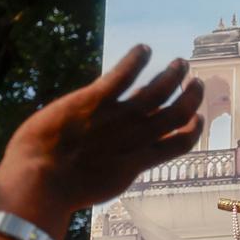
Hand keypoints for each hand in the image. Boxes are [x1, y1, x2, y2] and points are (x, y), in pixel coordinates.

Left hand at [0, 45, 203, 213]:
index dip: (194, 129)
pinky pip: (123, 75)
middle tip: (195, 82)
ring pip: (158, 91)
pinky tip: (143, 49)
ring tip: (180, 63)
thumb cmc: (65, 190)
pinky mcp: (95, 101)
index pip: (180, 143)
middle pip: (177, 114)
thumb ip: (119, 168)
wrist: (42, 182)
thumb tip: (123, 161)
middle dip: (191, 96)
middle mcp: (136, 138)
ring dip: (173, 75)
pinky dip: (136, 60)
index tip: (197, 117)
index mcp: (139, 162)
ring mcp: (117, 118)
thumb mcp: (104, 184)